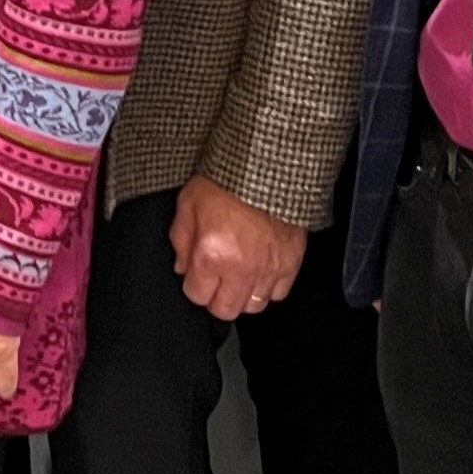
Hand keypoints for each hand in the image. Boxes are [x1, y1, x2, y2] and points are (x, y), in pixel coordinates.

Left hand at [169, 176, 307, 319]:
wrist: (267, 164)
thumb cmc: (228, 179)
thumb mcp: (188, 205)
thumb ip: (181, 242)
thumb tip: (182, 267)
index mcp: (211, 254)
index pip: (197, 295)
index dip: (194, 284)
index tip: (198, 274)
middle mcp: (241, 267)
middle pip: (225, 310)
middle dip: (217, 297)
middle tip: (217, 279)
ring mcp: (269, 267)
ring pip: (254, 305)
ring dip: (243, 293)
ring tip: (239, 273)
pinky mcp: (291, 261)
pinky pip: (279, 292)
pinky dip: (268, 285)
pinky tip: (260, 269)